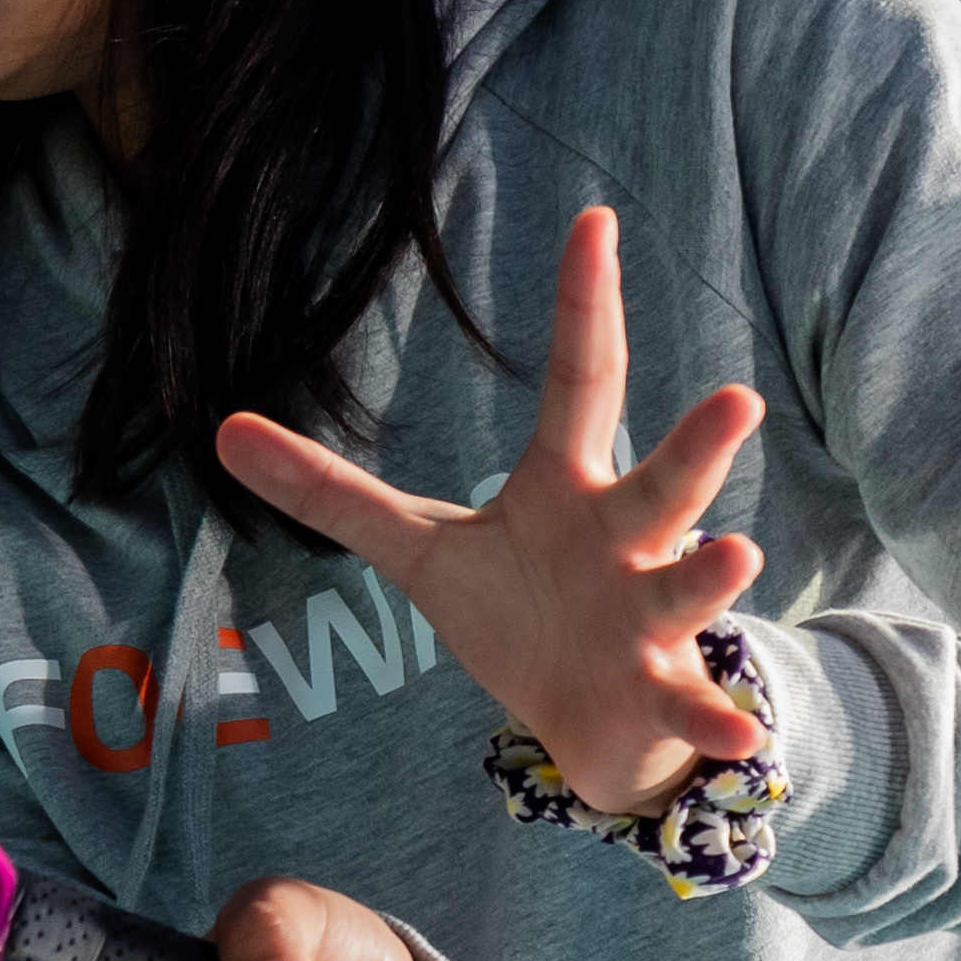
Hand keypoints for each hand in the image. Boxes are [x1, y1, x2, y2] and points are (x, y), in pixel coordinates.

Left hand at [212, 204, 766, 818]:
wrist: (587, 720)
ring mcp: (649, 617)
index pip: (581, 382)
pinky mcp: (658, 691)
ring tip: (738, 552)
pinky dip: (714, 722)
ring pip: (686, 585)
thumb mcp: (416, 548)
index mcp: (566, 488)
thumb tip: (221, 430)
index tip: (593, 221)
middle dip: (696, 444)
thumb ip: (331, 494)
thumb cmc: (516, 611)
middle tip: (736, 398)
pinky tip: (737, 739)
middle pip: (661, 483)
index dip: (583, 304)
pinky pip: (690, 706)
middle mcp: (623, 540)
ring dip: (709, 574)